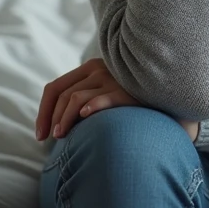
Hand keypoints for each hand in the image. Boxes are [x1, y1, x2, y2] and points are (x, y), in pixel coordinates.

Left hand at [35, 58, 199, 142]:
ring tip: (62, 137)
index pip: (55, 87)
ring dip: (63, 119)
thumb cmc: (131, 101)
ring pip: (75, 99)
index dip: (43, 111)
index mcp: (90, 68)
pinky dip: (90, 107)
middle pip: (62, 94)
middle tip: (50, 139)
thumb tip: (55, 125)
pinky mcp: (127, 91)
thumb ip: (84, 100)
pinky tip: (83, 118)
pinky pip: (102, 98)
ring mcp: (113, 79)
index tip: (40, 133)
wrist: (168, 99)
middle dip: (50, 118)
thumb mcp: (105, 94)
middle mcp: (99, 69)